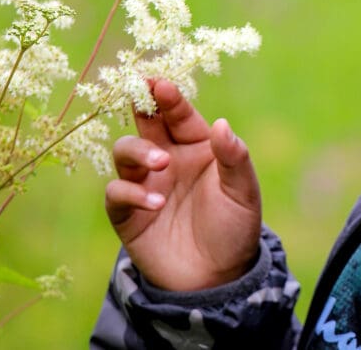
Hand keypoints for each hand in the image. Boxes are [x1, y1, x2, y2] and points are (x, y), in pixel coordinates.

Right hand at [105, 79, 261, 290]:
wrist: (218, 277)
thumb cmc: (235, 227)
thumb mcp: (243, 191)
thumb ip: (234, 157)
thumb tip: (220, 124)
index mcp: (197, 148)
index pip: (180, 115)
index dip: (169, 97)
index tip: (160, 82)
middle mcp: (168, 160)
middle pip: (146, 124)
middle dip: (141, 107)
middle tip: (143, 96)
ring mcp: (146, 184)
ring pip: (125, 151)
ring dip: (139, 151)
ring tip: (162, 163)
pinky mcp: (127, 214)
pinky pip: (116, 192)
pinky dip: (131, 192)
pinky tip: (156, 203)